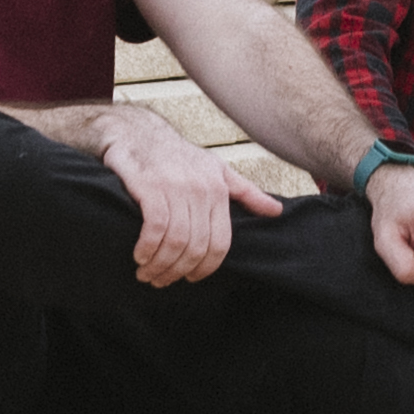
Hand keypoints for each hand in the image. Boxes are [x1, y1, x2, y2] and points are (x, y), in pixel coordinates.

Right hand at [95, 107, 282, 285]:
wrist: (137, 131)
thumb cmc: (178, 155)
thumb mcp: (217, 170)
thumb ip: (246, 193)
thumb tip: (277, 211)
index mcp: (219, 190)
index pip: (221, 243)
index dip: (206, 268)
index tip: (190, 278)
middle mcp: (200, 189)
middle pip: (197, 246)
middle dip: (178, 271)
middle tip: (161, 281)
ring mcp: (174, 187)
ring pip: (176, 240)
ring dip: (160, 265)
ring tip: (147, 274)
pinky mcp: (149, 185)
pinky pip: (154, 227)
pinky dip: (147, 248)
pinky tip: (139, 256)